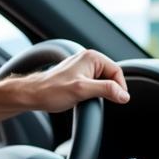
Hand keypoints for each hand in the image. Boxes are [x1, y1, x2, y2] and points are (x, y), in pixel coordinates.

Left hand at [14, 49, 129, 112]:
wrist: (33, 95)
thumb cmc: (52, 91)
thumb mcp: (82, 91)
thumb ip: (105, 90)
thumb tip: (124, 95)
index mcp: (92, 57)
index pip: (118, 72)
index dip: (120, 88)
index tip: (119, 101)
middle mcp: (88, 59)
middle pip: (111, 76)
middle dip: (109, 90)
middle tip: (98, 101)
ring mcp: (83, 67)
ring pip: (103, 81)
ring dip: (100, 92)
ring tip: (87, 99)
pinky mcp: (79, 76)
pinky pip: (94, 84)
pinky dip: (94, 93)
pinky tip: (84, 99)